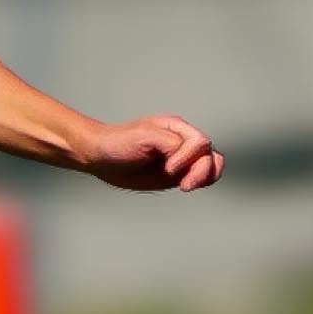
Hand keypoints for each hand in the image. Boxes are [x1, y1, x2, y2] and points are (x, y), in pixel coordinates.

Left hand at [77, 115, 223, 192]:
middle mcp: (182, 142)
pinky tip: (185, 186)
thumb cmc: (117, 142)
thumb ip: (169, 143)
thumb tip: (184, 156)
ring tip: (185, 185)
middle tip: (183, 185)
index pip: (200, 143)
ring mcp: (181, 158)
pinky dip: (201, 182)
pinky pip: (200, 177)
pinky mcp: (176, 174)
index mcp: (176, 128)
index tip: (169, 168)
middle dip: (202, 172)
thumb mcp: (143, 136)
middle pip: (211, 155)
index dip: (188, 157)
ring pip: (212, 166)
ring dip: (206, 177)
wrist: (100, 156)